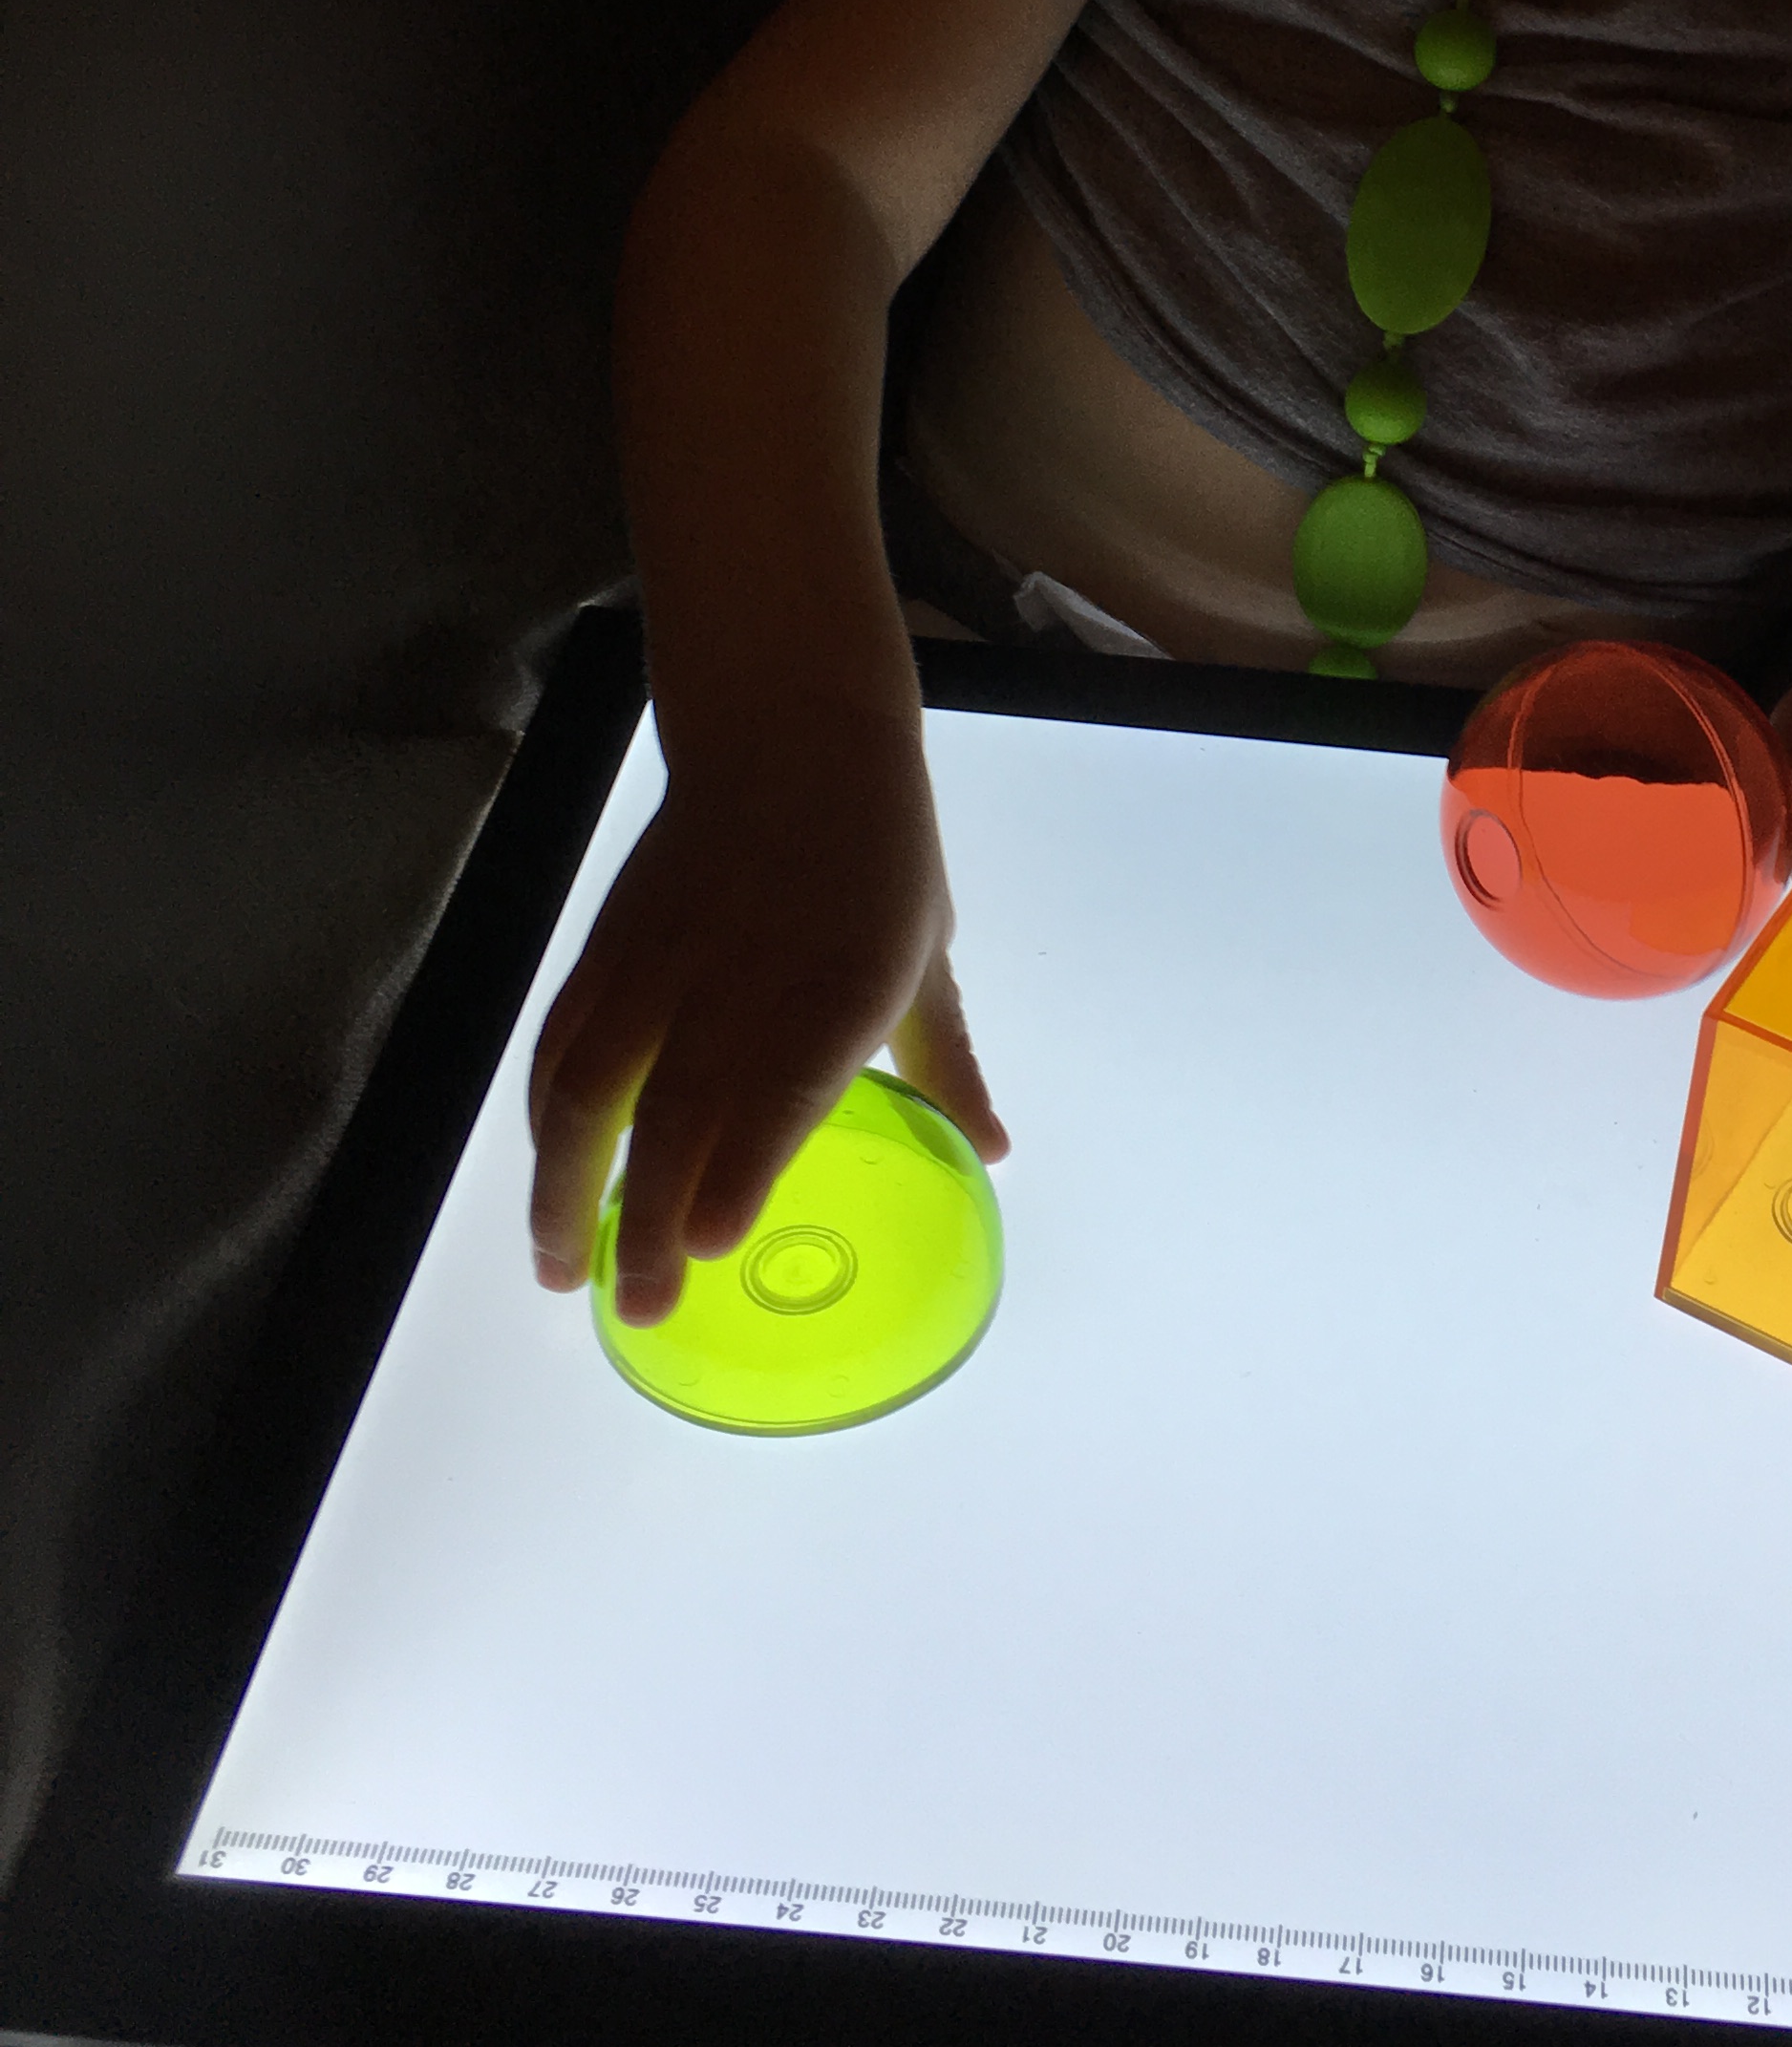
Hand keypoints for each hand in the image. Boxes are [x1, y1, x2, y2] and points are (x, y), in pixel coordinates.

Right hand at [527, 699, 1005, 1326]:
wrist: (790, 737)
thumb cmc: (874, 853)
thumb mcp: (923, 953)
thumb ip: (942, 1058)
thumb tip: (989, 1146)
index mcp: (835, 983)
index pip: (776, 1088)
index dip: (738, 1167)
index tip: (712, 1242)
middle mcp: (736, 977)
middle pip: (670, 1108)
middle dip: (643, 1217)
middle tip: (636, 1309)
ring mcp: (660, 961)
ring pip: (589, 1084)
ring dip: (566, 1184)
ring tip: (560, 1269)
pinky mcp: (610, 947)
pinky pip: (564, 1043)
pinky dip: (546, 1118)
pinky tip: (550, 1172)